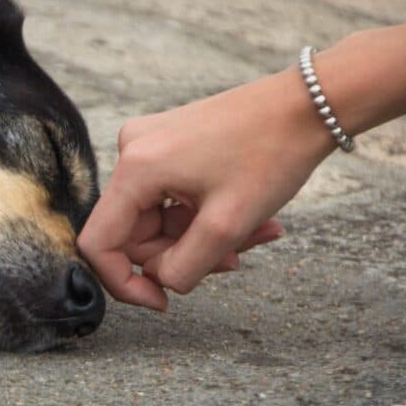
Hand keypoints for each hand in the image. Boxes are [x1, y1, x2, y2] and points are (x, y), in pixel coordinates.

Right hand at [78, 67, 334, 308]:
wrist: (307, 104)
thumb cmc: (272, 152)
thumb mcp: (227, 225)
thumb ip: (183, 268)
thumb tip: (160, 281)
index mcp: (136, 169)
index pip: (99, 243)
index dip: (123, 283)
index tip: (161, 302)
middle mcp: (132, 152)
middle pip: (134, 233)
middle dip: (180, 254)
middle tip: (233, 259)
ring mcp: (149, 145)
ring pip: (157, 220)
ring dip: (200, 237)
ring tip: (254, 235)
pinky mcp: (166, 144)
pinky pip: (170, 199)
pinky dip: (202, 215)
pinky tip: (246, 218)